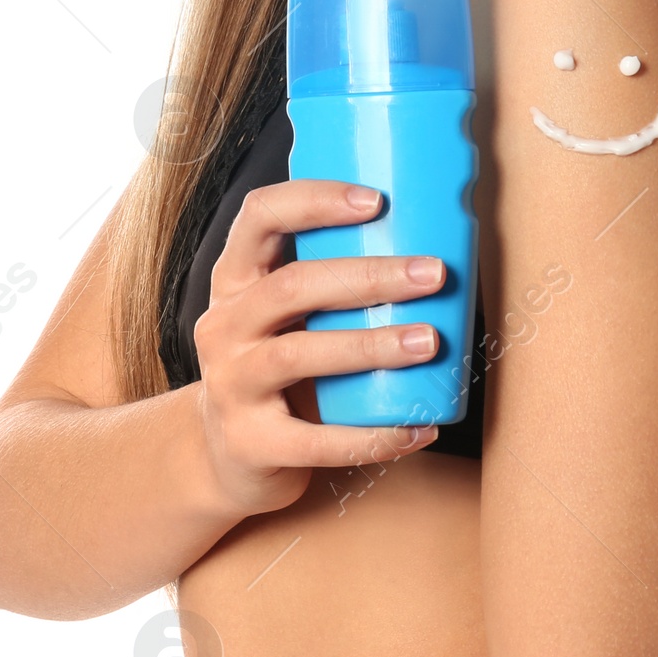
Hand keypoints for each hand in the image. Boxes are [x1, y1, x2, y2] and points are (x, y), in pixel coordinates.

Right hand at [192, 179, 445, 518]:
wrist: (227, 456)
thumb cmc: (280, 366)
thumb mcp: (285, 315)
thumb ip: (330, 282)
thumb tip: (428, 249)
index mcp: (236, 279)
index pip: (260, 216)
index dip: (314, 200)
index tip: (377, 200)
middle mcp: (224, 325)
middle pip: (293, 285)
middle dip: (369, 276)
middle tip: (433, 274)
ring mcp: (231, 384)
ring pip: (301, 354)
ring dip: (372, 345)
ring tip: (429, 342)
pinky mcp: (249, 443)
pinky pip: (316, 439)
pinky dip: (373, 435)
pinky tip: (419, 427)